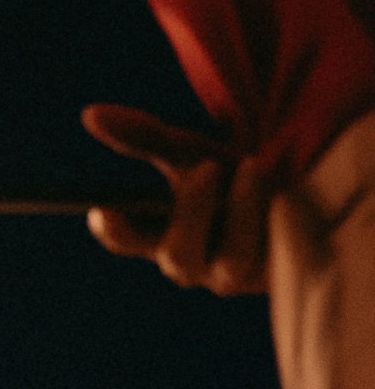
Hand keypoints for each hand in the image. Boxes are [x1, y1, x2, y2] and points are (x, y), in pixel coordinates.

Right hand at [79, 104, 268, 292]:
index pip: (125, 241)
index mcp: (158, 235)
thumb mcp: (190, 153)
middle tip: (204, 167)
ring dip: (242, 210)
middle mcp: (193, 262)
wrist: (298, 194)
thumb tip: (89, 114)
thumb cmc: (231, 177)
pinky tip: (284, 194)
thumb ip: (144, 137)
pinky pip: (277, 257)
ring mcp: (235, 274)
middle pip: (179, 256)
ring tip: (252, 166)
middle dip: (190, 211)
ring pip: (232, 258)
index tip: (103, 209)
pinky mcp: (278, 274)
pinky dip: (278, 220)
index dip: (114, 230)